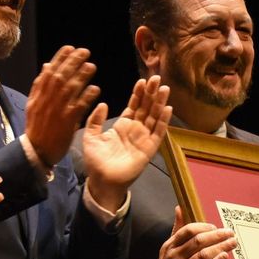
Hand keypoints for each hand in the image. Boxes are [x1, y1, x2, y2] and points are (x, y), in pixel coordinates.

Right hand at [24, 46, 98, 165]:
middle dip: (72, 62)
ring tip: (91, 66)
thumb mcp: (33, 103)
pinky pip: (78, 106)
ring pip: (70, 89)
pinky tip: (95, 89)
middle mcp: (47, 100)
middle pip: (60, 76)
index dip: (60, 58)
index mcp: (38, 95)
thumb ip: (40, 85)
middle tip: (85, 52)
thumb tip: (47, 65)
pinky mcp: (67, 122)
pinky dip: (87, 96)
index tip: (70, 48)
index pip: (49, 71)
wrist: (37, 151)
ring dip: (81, 76)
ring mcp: (57, 111)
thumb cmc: (37, 127)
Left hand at [81, 75, 172, 210]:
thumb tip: (102, 103)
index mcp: (122, 125)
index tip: (142, 80)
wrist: (102, 181)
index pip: (133, 105)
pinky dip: (163, 121)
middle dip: (151, 93)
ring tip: (164, 88)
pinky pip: (158, 133)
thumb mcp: (91, 136)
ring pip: (154, 117)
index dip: (138, 93)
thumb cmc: (96, 161)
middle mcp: (135, 130)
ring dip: (159, 102)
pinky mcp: (149, 149)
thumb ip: (95, 120)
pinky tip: (167, 108)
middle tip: (156, 78)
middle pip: (146, 108)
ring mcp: (144, 139)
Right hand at [157, 205, 236, 258]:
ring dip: (220, 248)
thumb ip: (178, 229)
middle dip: (217, 236)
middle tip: (230, 233)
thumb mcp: (170, 247)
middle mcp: (175, 257)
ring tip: (232, 243)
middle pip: (198, 242)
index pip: (188, 231)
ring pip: (202, 255)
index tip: (216, 227)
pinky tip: (225, 257)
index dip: (204, 227)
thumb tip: (180, 208)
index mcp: (171, 245)